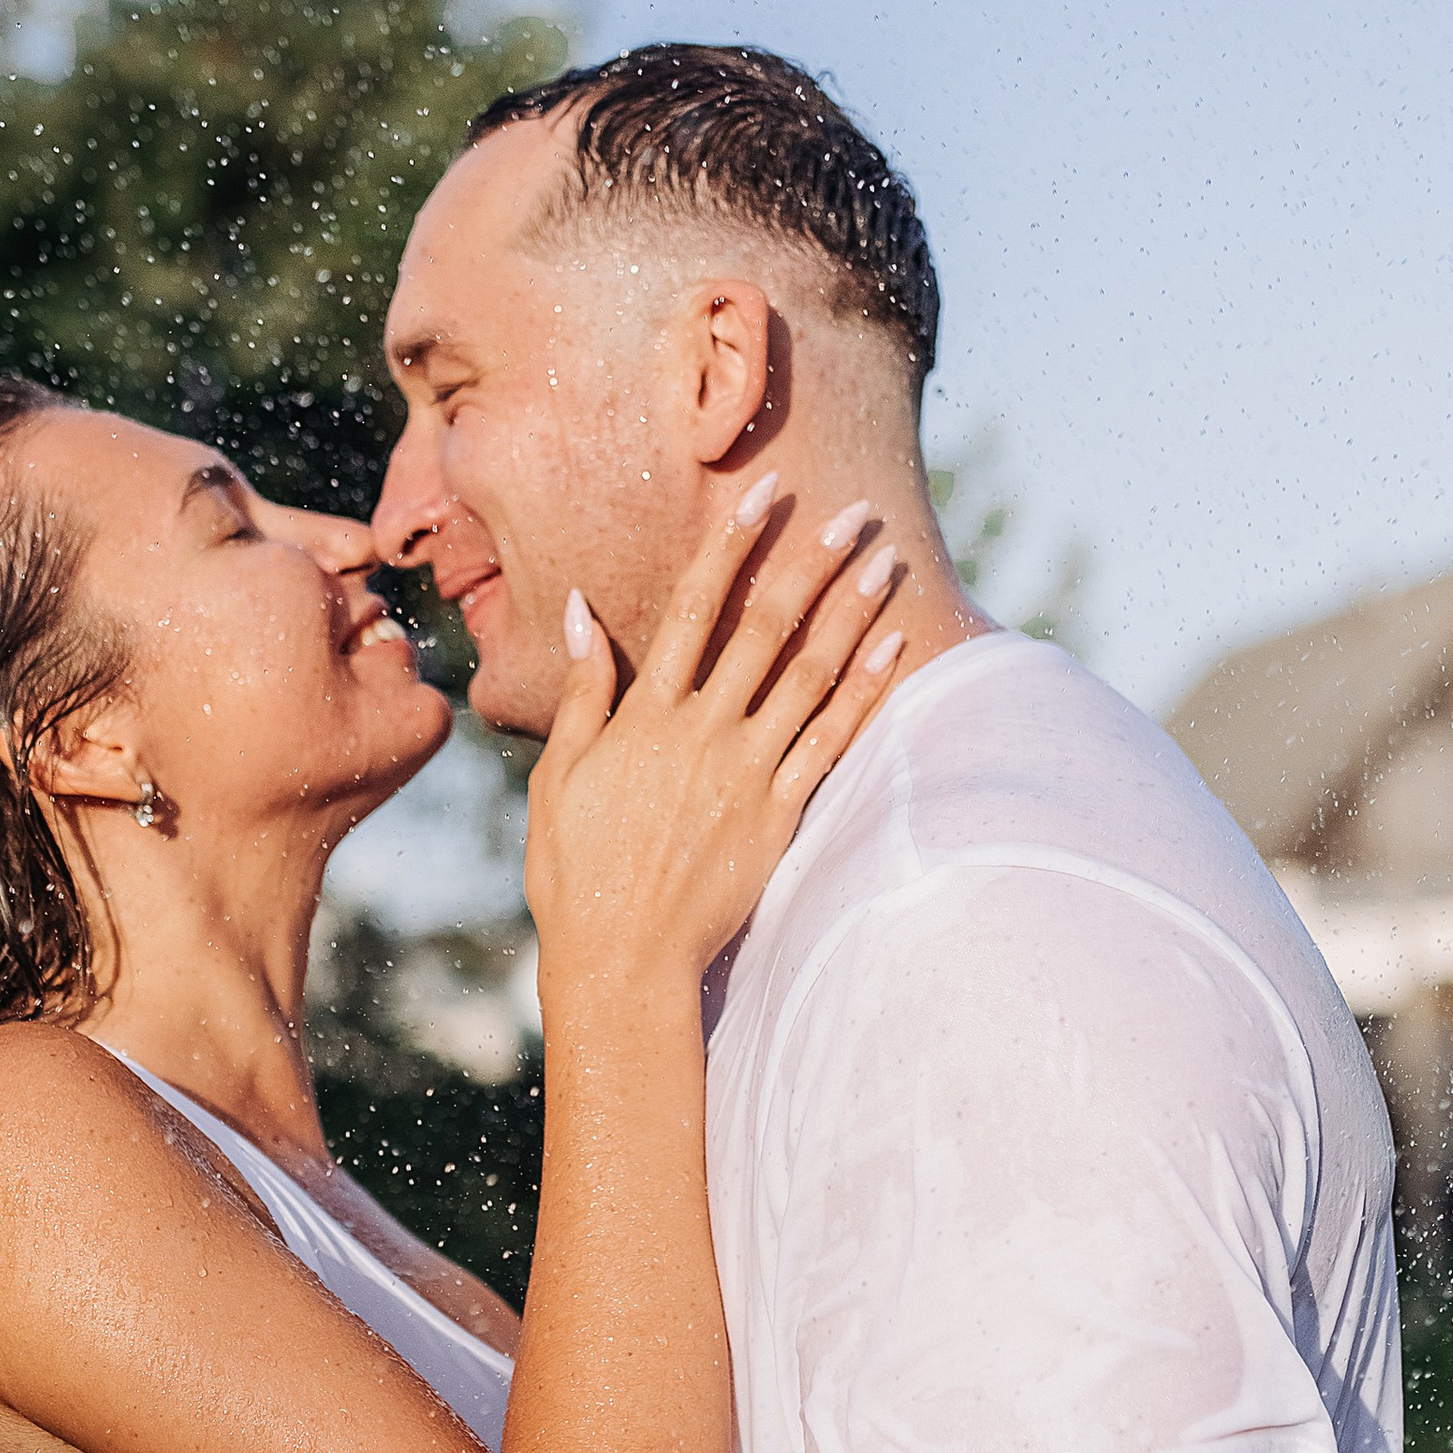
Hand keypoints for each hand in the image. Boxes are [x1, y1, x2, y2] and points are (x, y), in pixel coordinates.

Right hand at [524, 472, 905, 999]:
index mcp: (644, 715)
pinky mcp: (779, 816)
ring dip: (851, 613)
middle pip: (766, 627)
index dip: (732, 544)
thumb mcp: (558, 775)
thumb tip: (579, 608)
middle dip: (812, 562)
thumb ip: (582, 690)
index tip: (766, 494)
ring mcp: (745, 772)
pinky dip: (864, 693)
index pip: (693, 607)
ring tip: (886, 562)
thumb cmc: (575, 872)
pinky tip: (894, 650)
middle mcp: (700, 732)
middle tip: (853, 511)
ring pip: (808, 675)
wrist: (622, 958)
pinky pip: (831, 743)